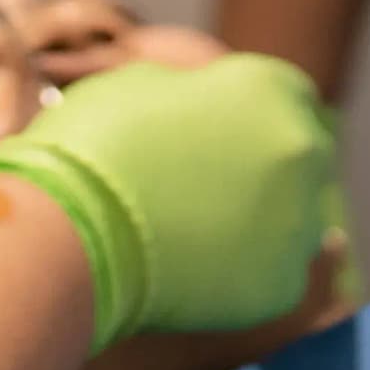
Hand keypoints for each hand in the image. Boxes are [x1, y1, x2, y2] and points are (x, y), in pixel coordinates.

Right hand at [0, 55, 341, 348]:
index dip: (254, 112)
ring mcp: (297, 223)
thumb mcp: (141, 84)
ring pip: (294, 220)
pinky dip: (243, 274)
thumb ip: (195, 94)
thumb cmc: (92, 144)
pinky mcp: (281, 285)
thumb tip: (203, 110)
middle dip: (266, 166)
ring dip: (262, 222)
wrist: (68, 231)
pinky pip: (274, 274)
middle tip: (209, 185)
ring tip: (197, 232)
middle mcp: (302, 150)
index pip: (289, 95)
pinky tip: (196, 270)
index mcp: (271, 89)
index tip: (225, 132)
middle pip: (301, 157)